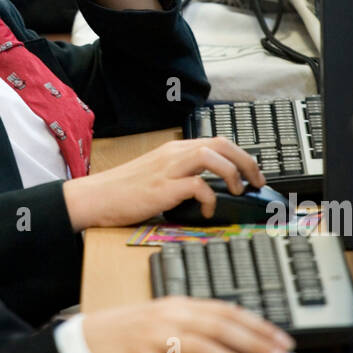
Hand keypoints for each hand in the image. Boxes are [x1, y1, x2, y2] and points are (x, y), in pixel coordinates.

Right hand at [64, 135, 265, 231]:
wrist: (95, 197)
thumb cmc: (123, 191)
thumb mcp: (158, 177)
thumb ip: (182, 177)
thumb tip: (211, 190)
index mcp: (174, 150)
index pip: (217, 142)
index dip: (241, 155)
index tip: (252, 172)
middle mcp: (174, 154)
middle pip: (221, 144)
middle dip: (246, 161)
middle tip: (257, 181)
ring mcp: (168, 169)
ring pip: (211, 156)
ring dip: (232, 173)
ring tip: (238, 191)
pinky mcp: (162, 188)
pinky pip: (197, 186)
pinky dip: (210, 198)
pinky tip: (209, 211)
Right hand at [82, 296, 293, 352]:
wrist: (84, 343)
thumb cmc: (126, 334)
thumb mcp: (162, 319)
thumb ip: (195, 326)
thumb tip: (238, 343)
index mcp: (177, 304)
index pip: (226, 311)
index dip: (258, 325)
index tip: (282, 340)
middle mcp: (170, 318)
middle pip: (221, 328)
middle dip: (256, 344)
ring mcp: (156, 340)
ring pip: (206, 349)